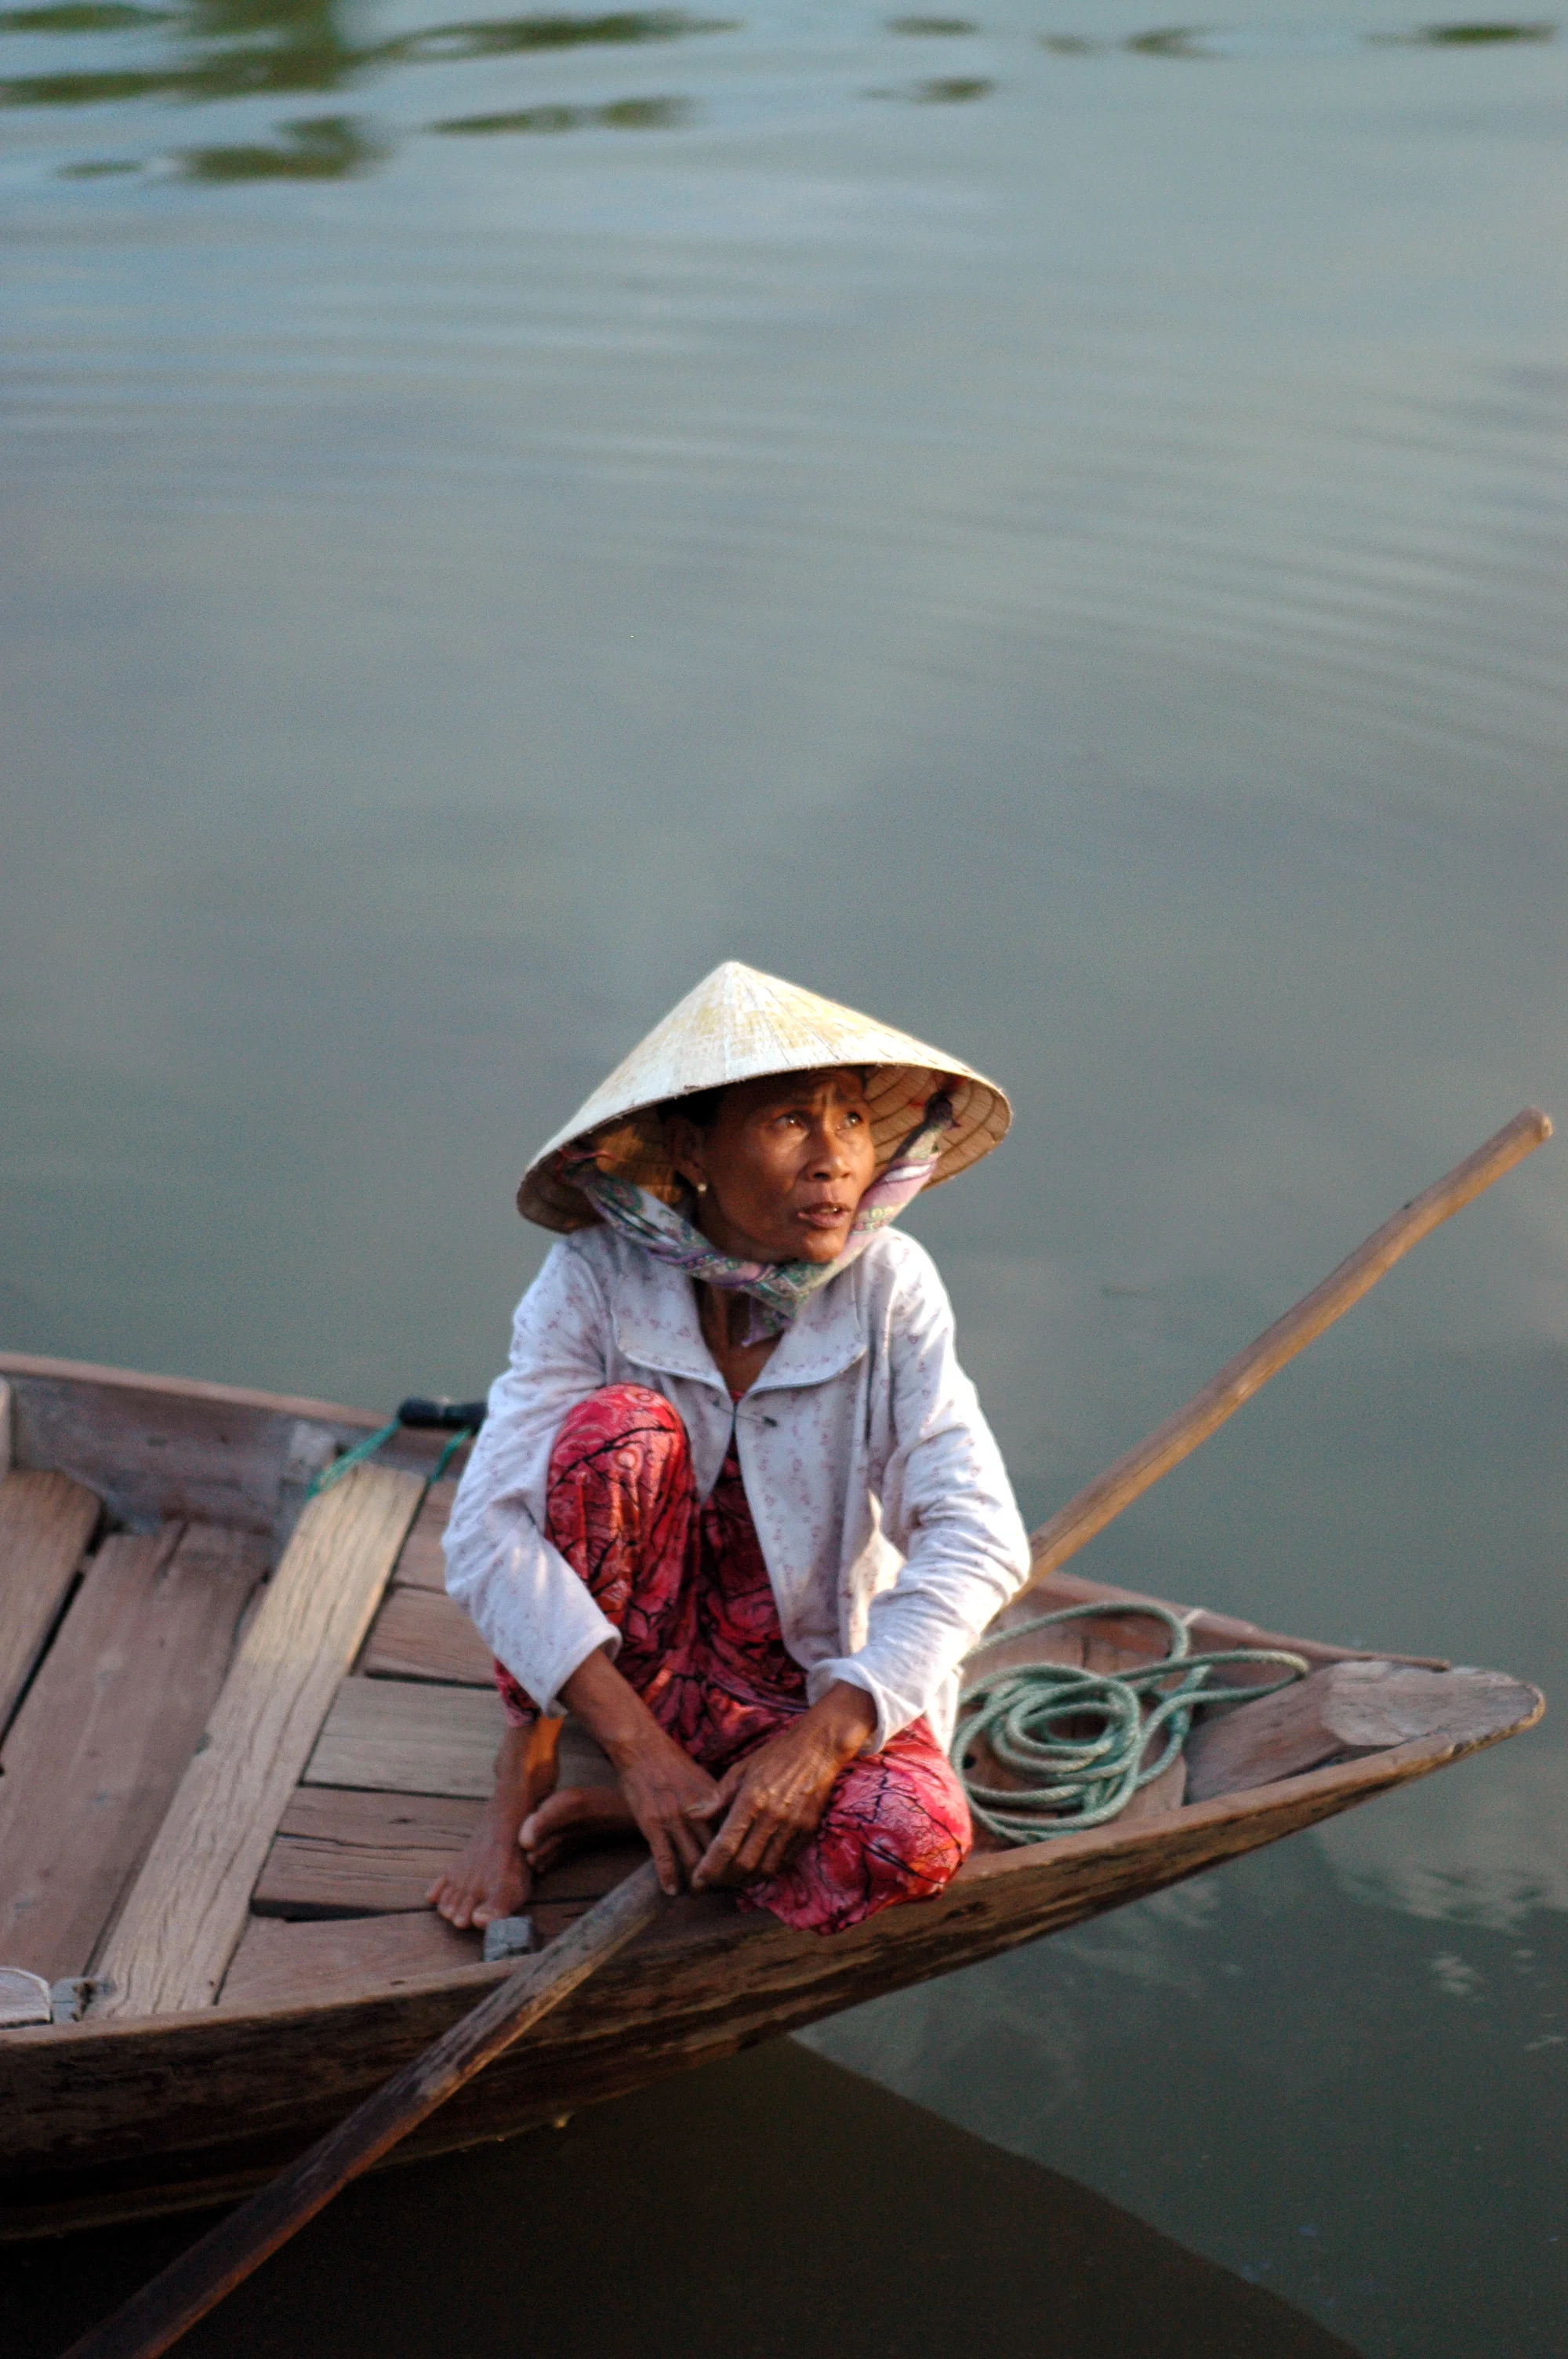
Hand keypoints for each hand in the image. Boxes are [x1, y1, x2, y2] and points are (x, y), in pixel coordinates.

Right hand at [560, 1646, 721, 1895]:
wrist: (643, 1749)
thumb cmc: (673, 1763)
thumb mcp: (703, 1779)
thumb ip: (718, 1802)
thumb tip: (733, 1821)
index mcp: (713, 1800)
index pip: (732, 1836)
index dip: (737, 1857)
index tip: (741, 1872)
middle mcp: (697, 1812)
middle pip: (715, 1853)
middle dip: (720, 1876)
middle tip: (722, 1891)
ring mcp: (674, 1819)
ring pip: (691, 1860)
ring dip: (696, 1883)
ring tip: (697, 1893)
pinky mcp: (652, 1823)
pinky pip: (663, 1858)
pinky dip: (669, 1878)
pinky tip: (671, 1891)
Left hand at [691, 1682, 876, 1891]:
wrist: (816, 1748)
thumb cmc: (773, 1756)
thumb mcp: (739, 1769)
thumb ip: (716, 1797)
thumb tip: (691, 1814)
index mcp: (751, 1800)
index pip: (725, 1845)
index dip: (709, 1868)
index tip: (696, 1881)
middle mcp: (772, 1817)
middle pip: (744, 1864)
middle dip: (724, 1879)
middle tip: (711, 1882)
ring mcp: (792, 1826)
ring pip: (765, 1868)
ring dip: (746, 1879)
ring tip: (730, 1879)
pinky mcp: (807, 1830)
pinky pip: (785, 1862)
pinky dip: (767, 1870)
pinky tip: (755, 1867)